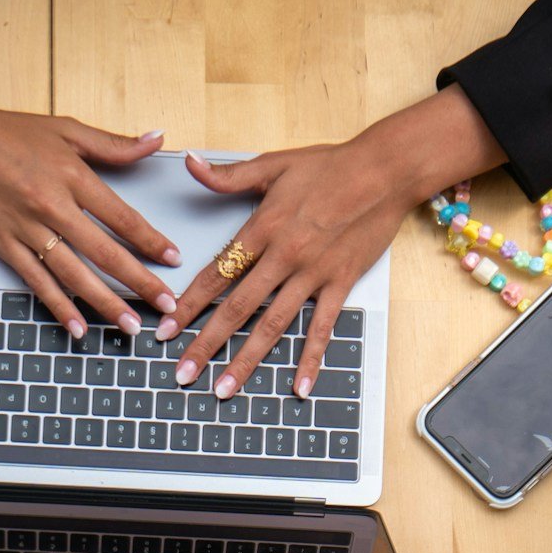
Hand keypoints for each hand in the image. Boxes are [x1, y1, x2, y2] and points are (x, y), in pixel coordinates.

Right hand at [0, 68, 182, 337]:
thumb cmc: (8, 131)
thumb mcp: (66, 129)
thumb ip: (113, 143)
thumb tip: (157, 140)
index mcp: (72, 177)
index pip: (122, 217)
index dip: (151, 240)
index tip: (173, 259)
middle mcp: (52, 206)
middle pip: (105, 253)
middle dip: (139, 282)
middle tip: (166, 305)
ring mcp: (26, 230)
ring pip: (73, 274)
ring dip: (105, 303)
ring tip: (130, 325)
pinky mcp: (3, 244)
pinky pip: (36, 282)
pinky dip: (58, 307)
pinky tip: (77, 327)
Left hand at [158, 139, 420, 401]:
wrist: (385, 170)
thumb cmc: (331, 165)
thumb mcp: (274, 164)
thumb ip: (229, 175)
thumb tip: (191, 163)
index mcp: (263, 227)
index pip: (215, 273)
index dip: (188, 305)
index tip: (166, 331)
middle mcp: (284, 256)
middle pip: (237, 308)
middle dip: (206, 344)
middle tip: (183, 374)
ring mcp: (313, 274)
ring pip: (272, 325)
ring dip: (246, 360)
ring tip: (224, 389)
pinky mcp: (340, 283)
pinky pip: (322, 328)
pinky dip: (310, 360)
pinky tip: (298, 387)